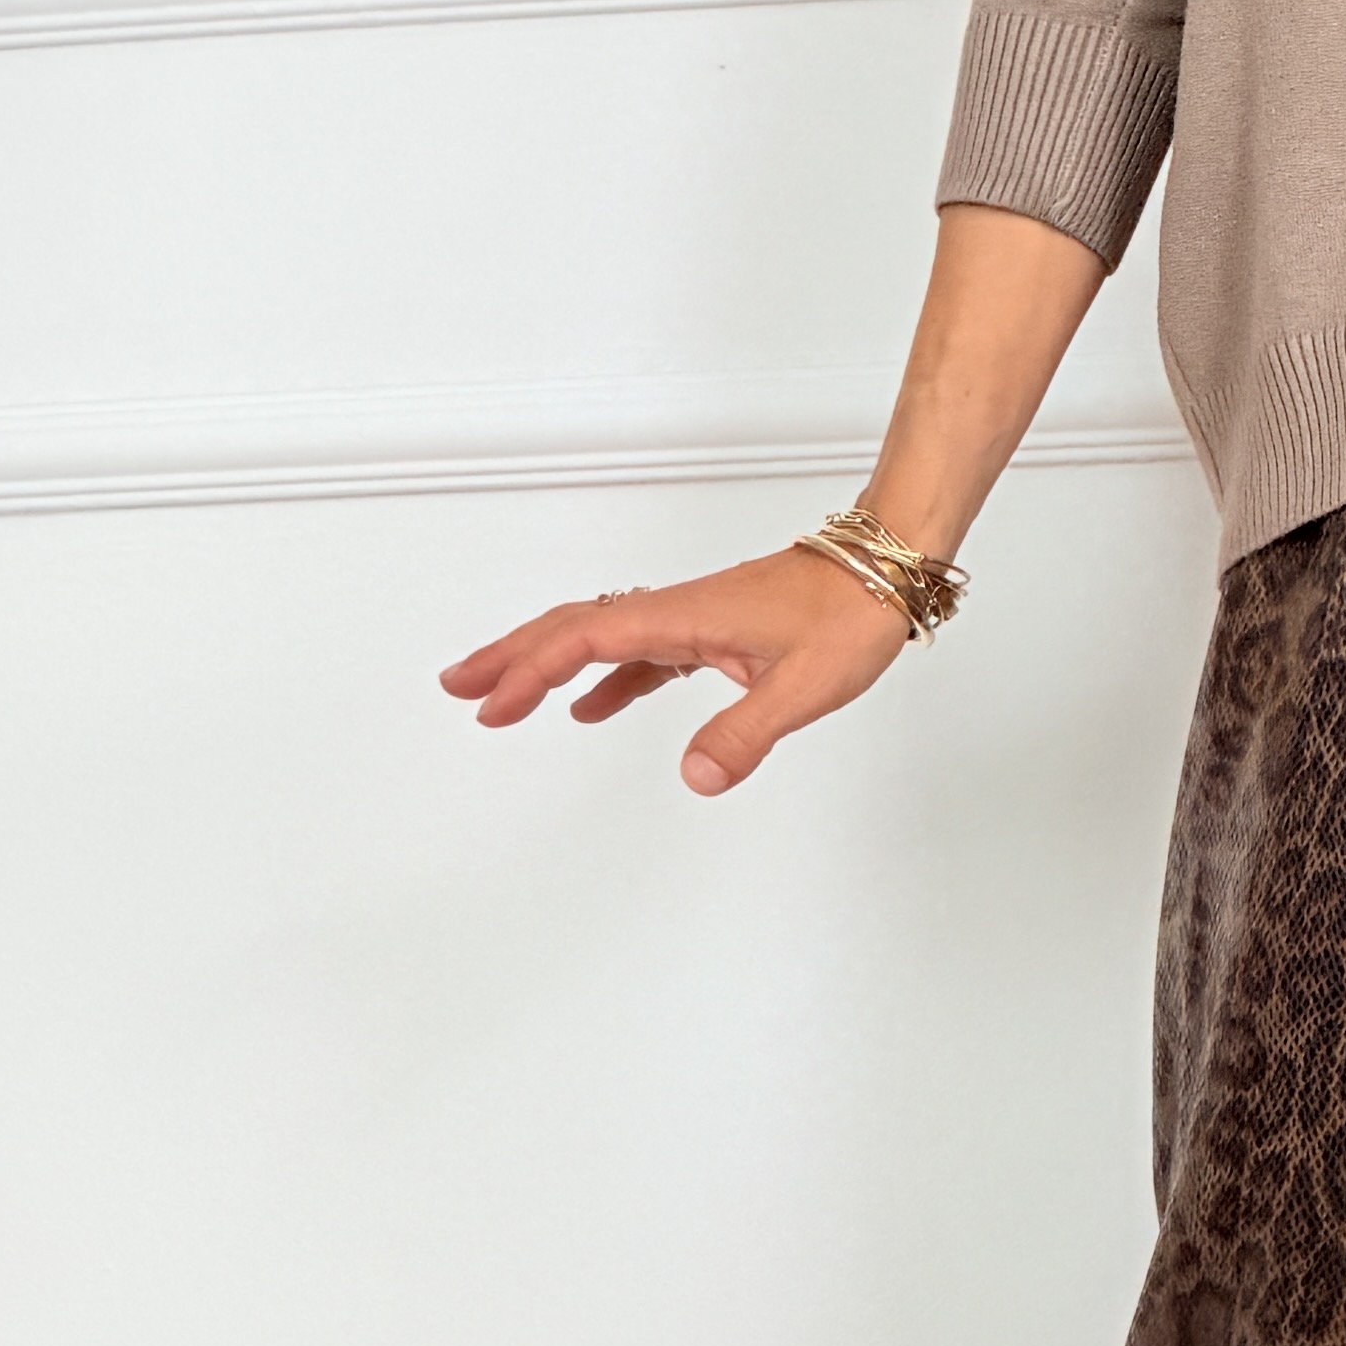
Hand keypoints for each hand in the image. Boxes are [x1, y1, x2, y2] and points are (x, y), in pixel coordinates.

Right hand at [438, 542, 908, 795]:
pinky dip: (605, 680)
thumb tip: (693, 778)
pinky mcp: (711, 631)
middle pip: (571, 628)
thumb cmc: (852, 611)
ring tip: (500, 700)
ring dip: (546, 666)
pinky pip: (639, 655)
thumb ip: (746, 732)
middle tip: (457, 689)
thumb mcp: (805, 685)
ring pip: (599, 639)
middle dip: (512, 658)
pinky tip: (589, 710)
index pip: (586, 641)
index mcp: (682, 617)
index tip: (492, 704)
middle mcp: (676, 612)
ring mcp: (690, 620)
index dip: (532, 670)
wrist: (887, 567)